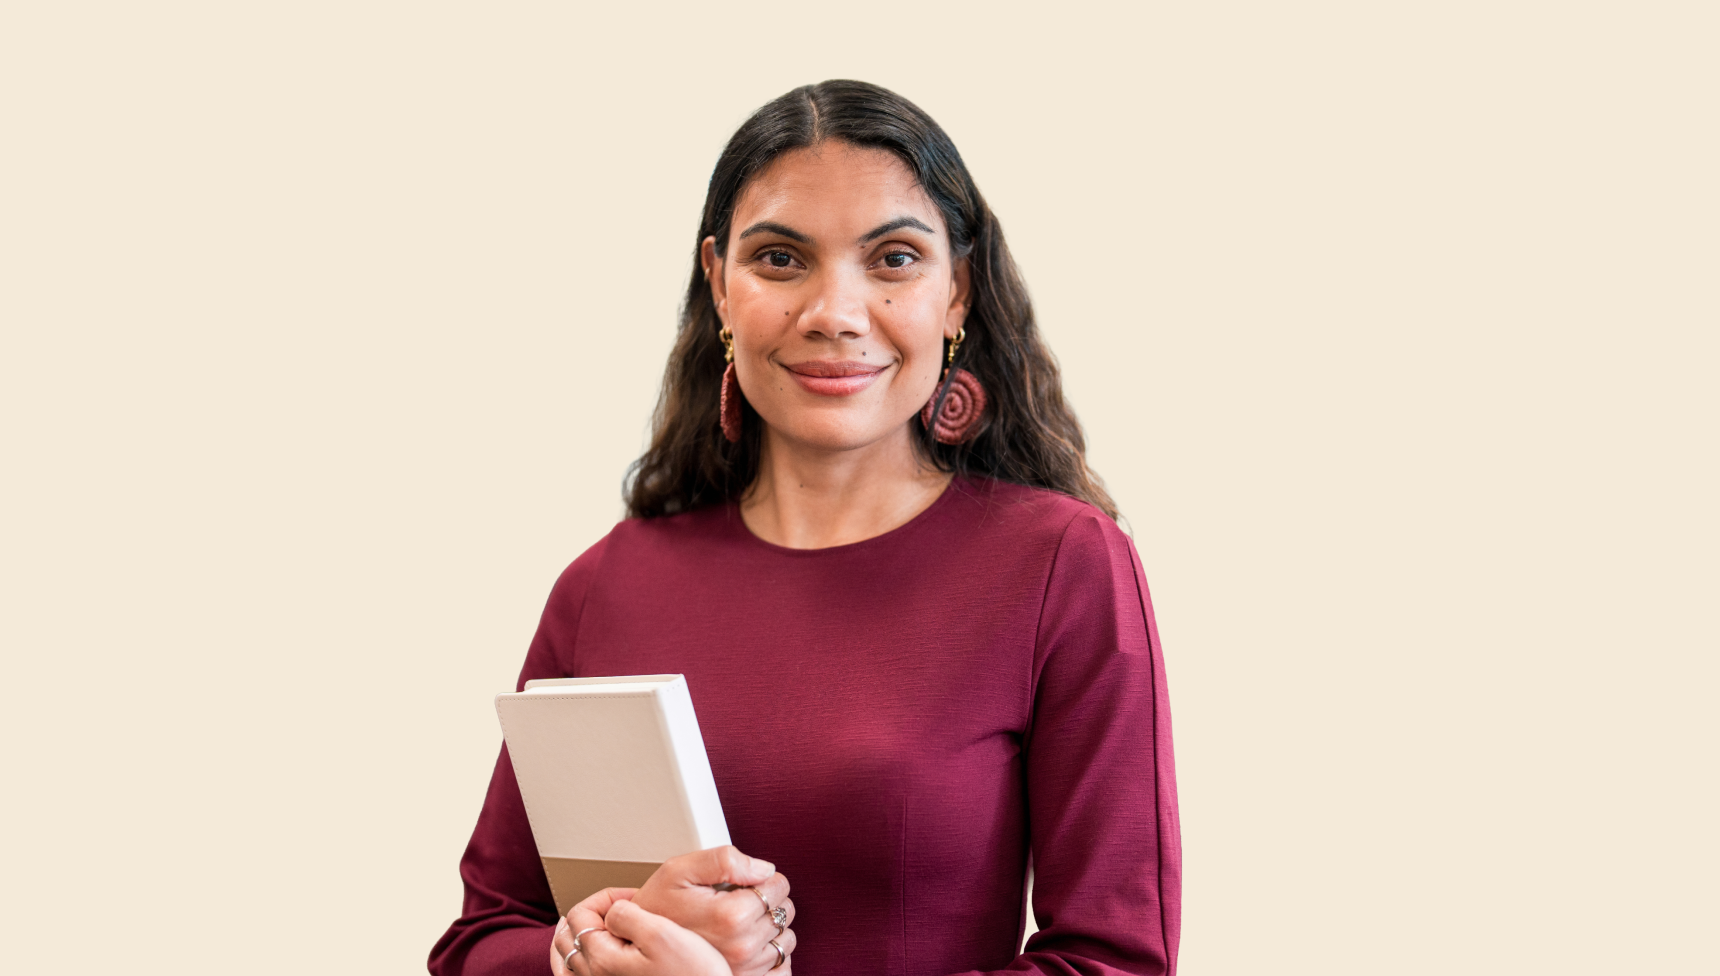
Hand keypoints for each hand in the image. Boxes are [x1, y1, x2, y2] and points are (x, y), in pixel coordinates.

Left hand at [551, 887, 730, 975]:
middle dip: (591, 913)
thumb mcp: (662, 934)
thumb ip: (627, 915)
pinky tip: (588, 955)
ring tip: (592, 923)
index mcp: (602, 959)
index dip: (605, 897)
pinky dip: (574, 962)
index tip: (632, 898)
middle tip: (618, 908)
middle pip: (569, 934)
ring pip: (567, 958)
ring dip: (577, 935)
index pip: (580, 914)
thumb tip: (612, 909)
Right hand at [631, 846, 796, 975]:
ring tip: (743, 921)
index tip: (747, 881)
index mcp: (729, 916)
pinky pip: (781, 967)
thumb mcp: (679, 869)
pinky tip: (752, 943)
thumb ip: (724, 859)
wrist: (640, 943)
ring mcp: (744, 968)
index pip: (778, 886)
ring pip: (785, 938)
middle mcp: (740, 946)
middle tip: (742, 899)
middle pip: (784, 911)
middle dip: (768, 900)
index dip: (764, 878)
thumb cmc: (657, 907)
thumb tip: (763, 869)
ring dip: (770, 926)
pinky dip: (772, 953)